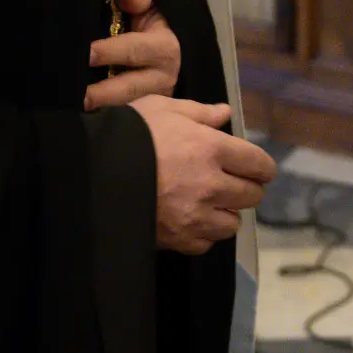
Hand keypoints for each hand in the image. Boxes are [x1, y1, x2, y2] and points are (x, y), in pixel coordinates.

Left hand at [84, 0, 180, 109]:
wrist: (173, 50)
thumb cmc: (154, 26)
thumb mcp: (151, 6)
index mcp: (164, 48)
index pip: (133, 50)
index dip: (109, 52)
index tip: (86, 54)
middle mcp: (161, 78)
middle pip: (129, 88)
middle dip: (102, 93)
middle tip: (77, 96)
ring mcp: (153, 101)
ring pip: (126, 109)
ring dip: (102, 111)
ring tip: (74, 111)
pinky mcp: (144, 115)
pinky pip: (124, 119)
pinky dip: (104, 120)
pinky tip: (82, 120)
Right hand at [129, 95, 276, 254]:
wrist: (91, 172)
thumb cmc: (128, 134)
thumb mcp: (163, 109)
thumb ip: (200, 112)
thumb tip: (226, 114)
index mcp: (212, 148)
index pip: (259, 164)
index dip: (261, 166)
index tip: (256, 168)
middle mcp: (211, 185)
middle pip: (252, 196)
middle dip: (247, 188)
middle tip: (232, 183)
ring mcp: (196, 216)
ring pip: (233, 223)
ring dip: (226, 213)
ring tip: (210, 203)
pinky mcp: (178, 239)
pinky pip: (206, 243)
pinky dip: (203, 233)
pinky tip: (190, 220)